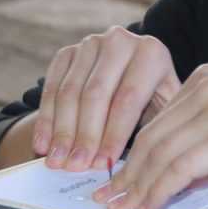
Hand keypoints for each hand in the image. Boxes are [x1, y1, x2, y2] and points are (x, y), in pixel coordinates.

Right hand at [34, 26, 182, 171]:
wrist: (131, 70)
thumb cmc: (153, 97)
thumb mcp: (164, 107)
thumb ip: (153, 128)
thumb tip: (136, 165)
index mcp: (151, 53)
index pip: (128, 99)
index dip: (114, 134)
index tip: (103, 164)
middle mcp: (120, 42)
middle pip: (96, 95)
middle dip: (84, 136)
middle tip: (75, 166)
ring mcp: (91, 44)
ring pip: (70, 92)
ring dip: (61, 131)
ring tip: (57, 161)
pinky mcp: (67, 52)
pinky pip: (51, 88)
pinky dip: (46, 119)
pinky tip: (43, 145)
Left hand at [92, 64, 207, 208]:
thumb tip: (186, 173)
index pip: (156, 120)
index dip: (131, 155)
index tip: (117, 181)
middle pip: (151, 136)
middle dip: (125, 174)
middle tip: (107, 203)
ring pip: (161, 153)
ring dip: (137, 188)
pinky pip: (184, 166)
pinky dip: (161, 190)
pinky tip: (152, 206)